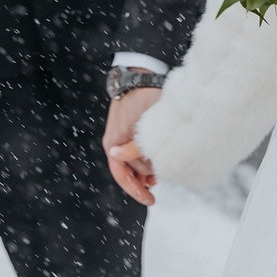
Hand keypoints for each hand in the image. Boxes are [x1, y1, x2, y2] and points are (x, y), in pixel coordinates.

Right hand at [104, 85, 161, 204]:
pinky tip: (159, 164)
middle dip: (145, 179)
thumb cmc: (143, 98)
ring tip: (163, 174)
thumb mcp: (144, 126)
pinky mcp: (131, 132)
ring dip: (148, 171)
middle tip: (162, 182)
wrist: (140, 75)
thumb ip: (139, 149)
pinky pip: (136, 153)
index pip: (123, 175)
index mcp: (114, 144)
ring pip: (136, 164)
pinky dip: (147, 161)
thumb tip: (140, 175)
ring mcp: (122, 138)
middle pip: (132, 171)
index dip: (136, 190)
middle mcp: (116, 143)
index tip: (151, 201)